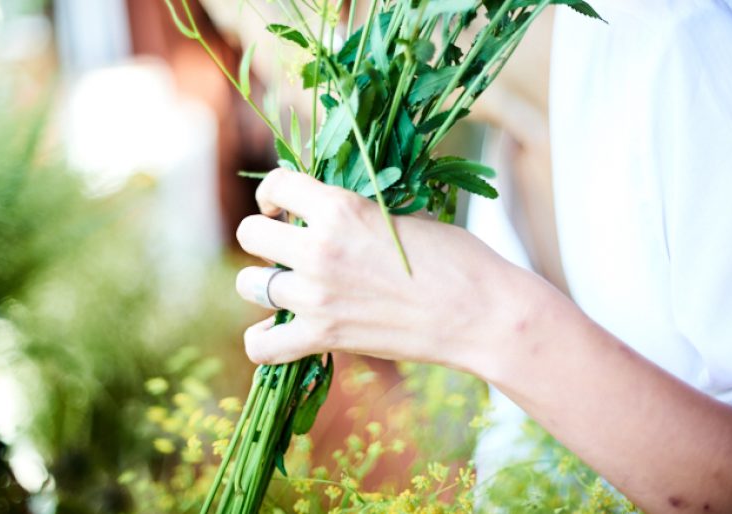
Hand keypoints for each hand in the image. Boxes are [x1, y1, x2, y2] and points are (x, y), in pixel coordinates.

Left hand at [235, 169, 537, 375]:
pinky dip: (264, 342)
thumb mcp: (401, 214)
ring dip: (262, 282)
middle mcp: (319, 249)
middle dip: (263, 235)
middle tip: (286, 246)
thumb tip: (321, 210)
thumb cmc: (456, 257)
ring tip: (286, 286)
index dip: (273, 192)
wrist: (482, 312)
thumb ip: (353, 212)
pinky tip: (278, 333)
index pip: (276, 184)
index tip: (284, 207)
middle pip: (248, 233)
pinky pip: (263, 346)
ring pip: (248, 284)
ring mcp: (317, 296)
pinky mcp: (326, 337)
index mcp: (340, 207)